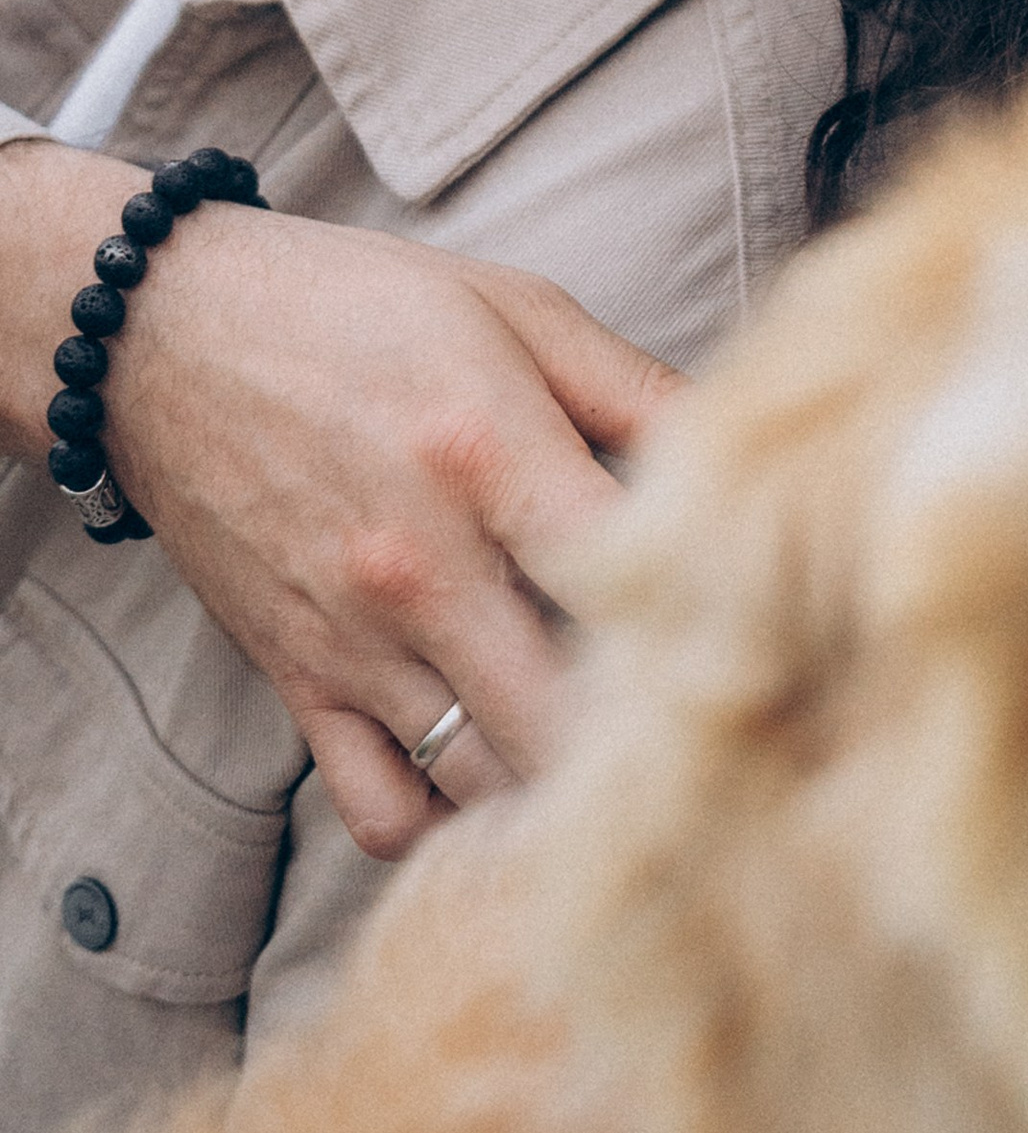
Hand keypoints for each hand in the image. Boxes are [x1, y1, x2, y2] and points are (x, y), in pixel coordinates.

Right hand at [0, 141, 681, 854]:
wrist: (162, 332)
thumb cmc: (355, 308)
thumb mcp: (516, 309)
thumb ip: (637, 388)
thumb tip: (746, 443)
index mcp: (493, 456)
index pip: (632, 578)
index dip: (712, 614)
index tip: (760, 627)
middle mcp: (425, 567)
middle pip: (570, 718)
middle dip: (646, 737)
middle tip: (699, 725)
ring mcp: (358, 639)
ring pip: (489, 781)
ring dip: (558, 785)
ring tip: (613, 759)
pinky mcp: (301, 681)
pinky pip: (381, 812)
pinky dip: (444, 823)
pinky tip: (493, 776)